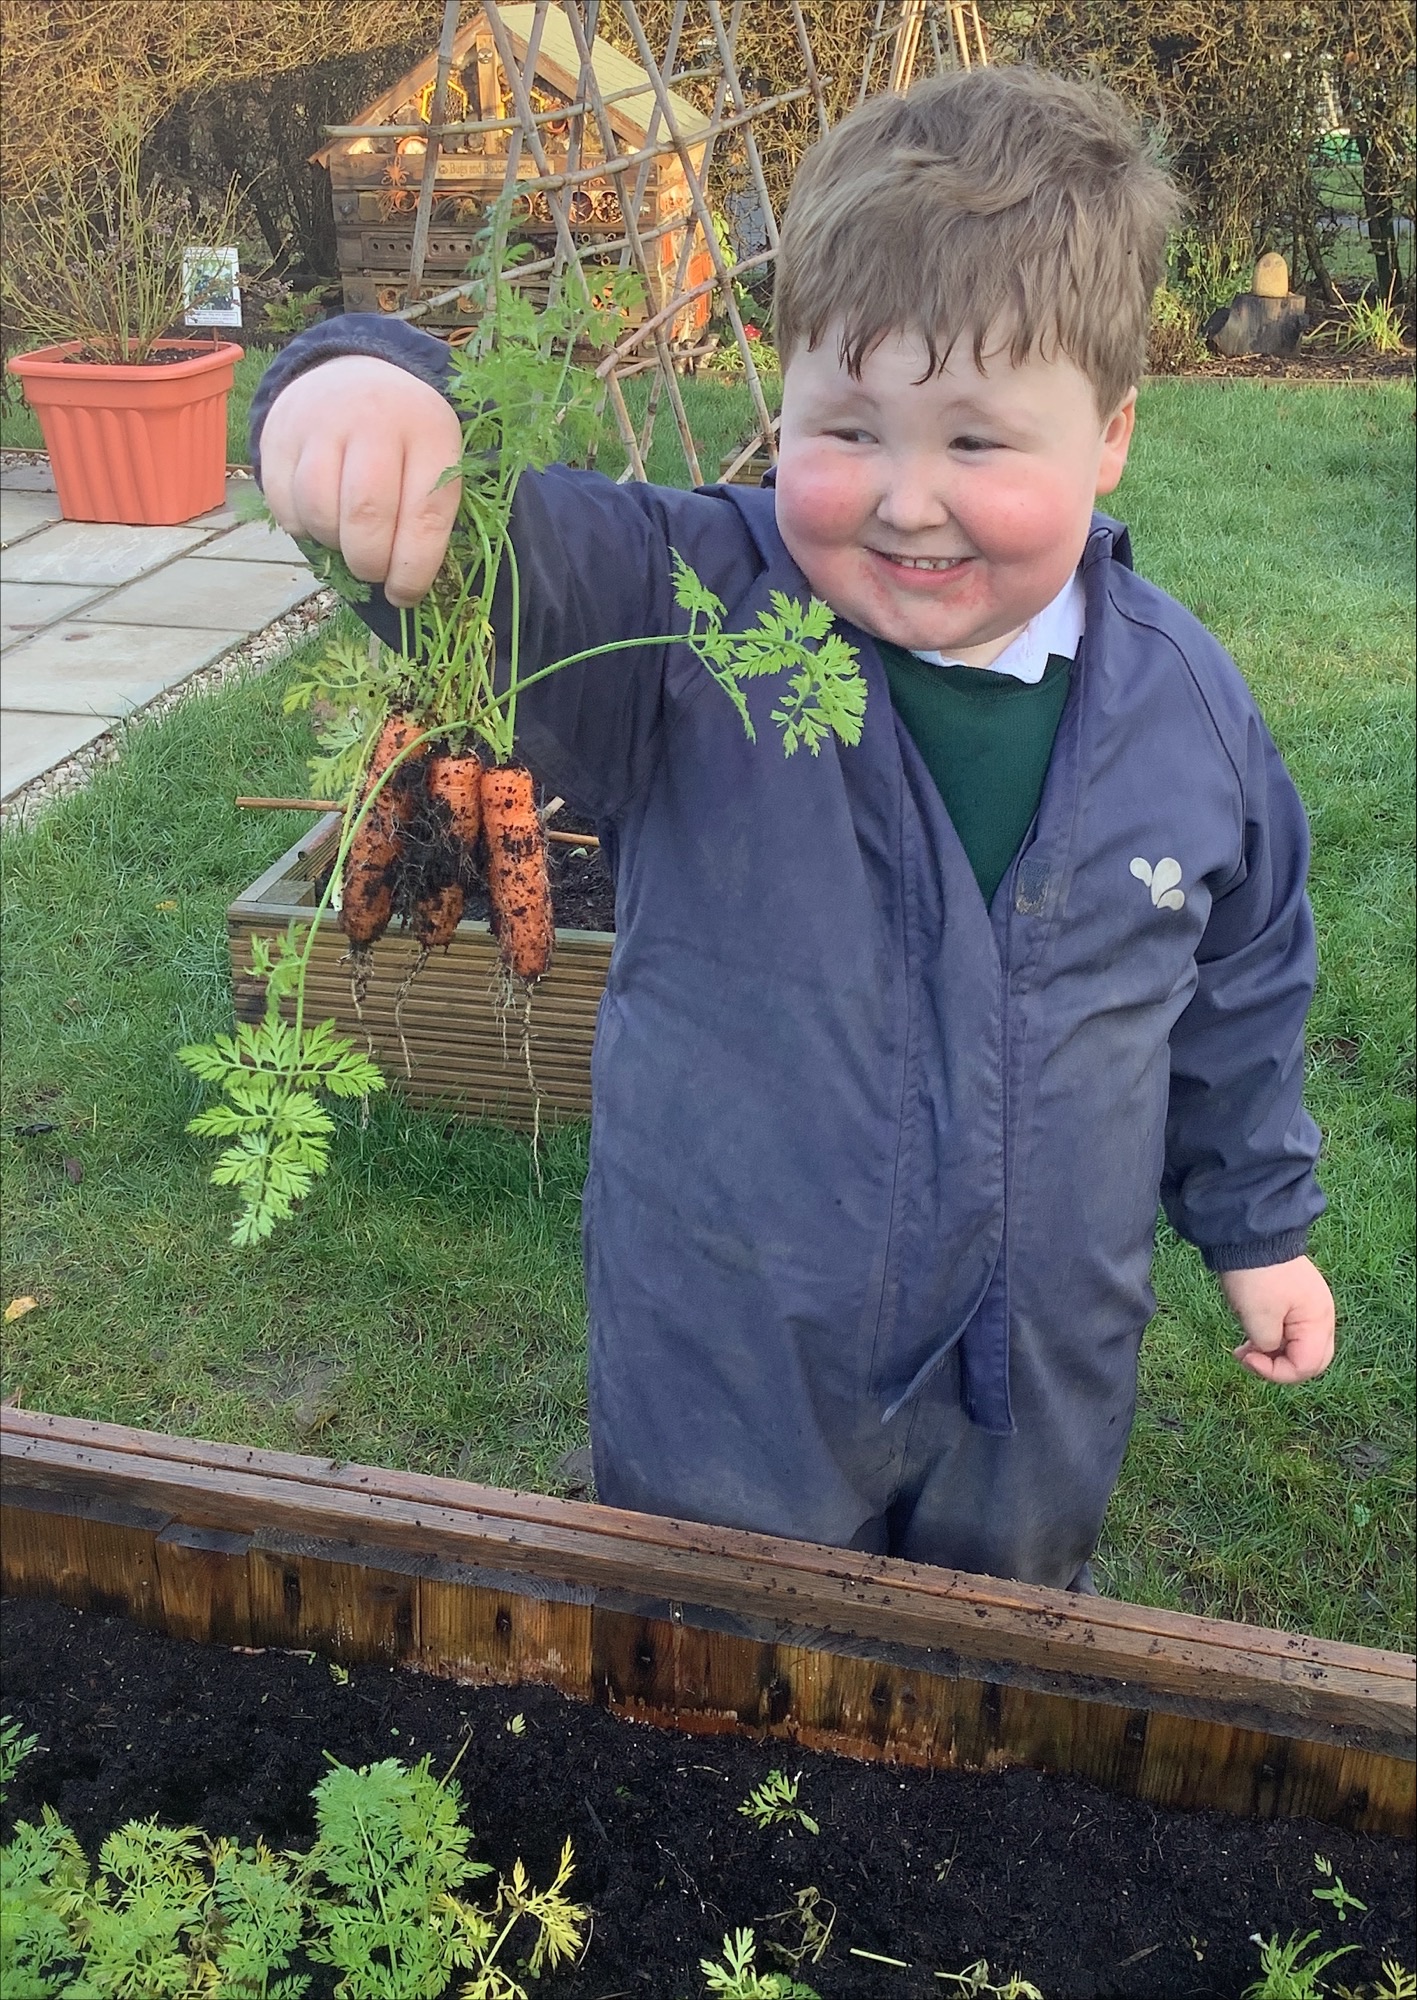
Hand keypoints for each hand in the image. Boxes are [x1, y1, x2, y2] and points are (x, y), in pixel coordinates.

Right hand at [260, 356, 462, 606]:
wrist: (351, 373)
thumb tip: (405, 588)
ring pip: (319, 510)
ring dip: (333, 544)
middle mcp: (373, 419)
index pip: (423, 515)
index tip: (404, 594)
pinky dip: (301, 526)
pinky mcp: (278, 434)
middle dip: (369, 562)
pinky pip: (284, 504)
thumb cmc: (403, 439)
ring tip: (347, 538)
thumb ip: (428, 516)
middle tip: (373, 571)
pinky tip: (321, 516)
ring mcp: (320, 422)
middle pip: (365, 515)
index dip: (413, 569)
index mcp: (429, 430)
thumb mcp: (434, 461)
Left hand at [1221, 1255, 1334, 1383]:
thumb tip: (1269, 1350)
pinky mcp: (1296, 1301)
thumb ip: (1269, 1345)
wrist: (1249, 1237)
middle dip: (1280, 1367)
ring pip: (1299, 1347)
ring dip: (1274, 1355)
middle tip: (1250, 1360)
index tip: (1249, 1359)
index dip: (1277, 1372)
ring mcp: (1310, 1308)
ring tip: (1244, 1350)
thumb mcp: (1258, 1318)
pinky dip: (1273, 1340)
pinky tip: (1251, 1338)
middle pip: (1310, 1360)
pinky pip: (1291, 1332)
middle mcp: (1321, 1317)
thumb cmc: (1256, 1277)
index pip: (1307, 1366)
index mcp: (1318, 1322)